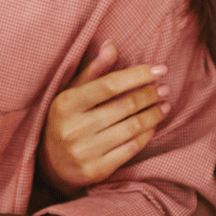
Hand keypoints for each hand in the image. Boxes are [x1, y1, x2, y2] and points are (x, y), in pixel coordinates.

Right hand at [38, 42, 168, 195]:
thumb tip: (112, 45)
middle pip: (124, 106)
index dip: (138, 75)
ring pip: (131, 127)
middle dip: (150, 94)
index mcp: (66, 103)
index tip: (159, 69)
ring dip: (153, 114)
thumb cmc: (66, 119)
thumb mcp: (72, 92)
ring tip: (164, 105)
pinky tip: (153, 124)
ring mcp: (85, 151)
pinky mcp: (96, 170)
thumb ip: (94, 70)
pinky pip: (131, 148)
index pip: (109, 84)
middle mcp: (74, 128)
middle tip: (164, 88)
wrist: (51, 164)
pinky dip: (147, 134)